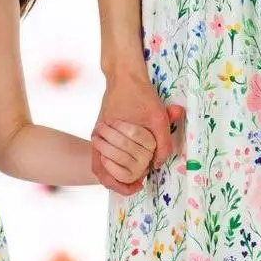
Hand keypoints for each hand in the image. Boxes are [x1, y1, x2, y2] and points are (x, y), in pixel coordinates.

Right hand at [93, 74, 179, 191]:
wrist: (125, 75)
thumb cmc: (141, 94)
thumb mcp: (158, 117)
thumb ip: (162, 143)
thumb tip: (158, 164)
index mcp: (108, 136)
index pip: (106, 172)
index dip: (122, 184)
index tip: (138, 185)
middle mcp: (98, 138)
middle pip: (102, 171)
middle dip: (120, 180)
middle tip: (139, 181)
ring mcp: (98, 135)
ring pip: (100, 164)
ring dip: (115, 173)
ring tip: (134, 176)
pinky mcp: (101, 131)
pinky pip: (102, 153)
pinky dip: (113, 162)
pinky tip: (129, 162)